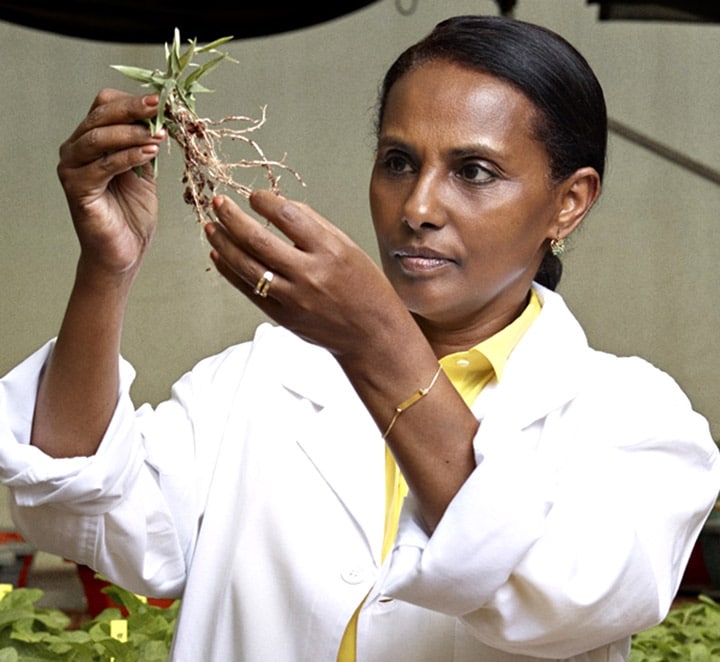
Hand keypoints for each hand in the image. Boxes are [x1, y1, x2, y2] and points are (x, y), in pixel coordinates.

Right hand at [57, 89, 166, 276]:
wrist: (124, 252)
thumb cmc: (133, 215)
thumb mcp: (146, 173)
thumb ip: (147, 146)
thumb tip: (164, 118)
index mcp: (91, 141)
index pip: (105, 106)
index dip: (132, 100)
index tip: (163, 100)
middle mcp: (76, 150)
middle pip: (100, 116)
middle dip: (133, 108)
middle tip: (160, 105)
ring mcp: (72, 169)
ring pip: (98, 137)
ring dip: (132, 132)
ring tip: (159, 134)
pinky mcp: (77, 189)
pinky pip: (104, 165)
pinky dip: (129, 156)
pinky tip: (150, 153)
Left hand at [205, 190, 413, 359]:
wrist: (372, 334)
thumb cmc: (366, 289)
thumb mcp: (349, 248)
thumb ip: (315, 226)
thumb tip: (279, 206)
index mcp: (330, 251)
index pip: (288, 215)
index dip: (265, 201)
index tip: (255, 196)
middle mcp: (310, 274)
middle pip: (258, 239)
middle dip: (232, 217)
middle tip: (219, 202)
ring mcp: (294, 298)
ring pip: (246, 265)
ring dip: (223, 242)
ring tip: (211, 226)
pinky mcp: (283, 316)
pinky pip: (248, 290)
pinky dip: (230, 270)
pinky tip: (219, 254)